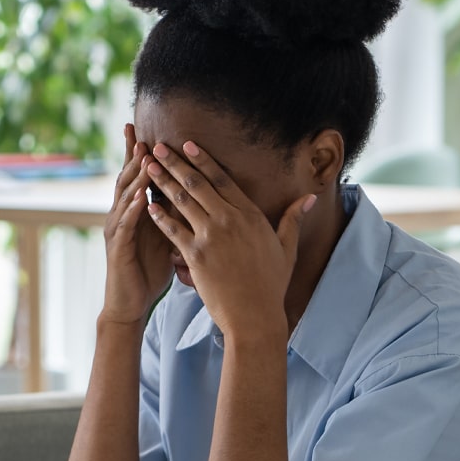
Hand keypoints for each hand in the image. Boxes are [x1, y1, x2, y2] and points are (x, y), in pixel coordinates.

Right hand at [99, 124, 174, 324]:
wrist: (131, 303)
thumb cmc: (149, 270)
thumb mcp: (166, 236)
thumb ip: (173, 214)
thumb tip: (193, 195)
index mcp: (136, 211)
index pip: (138, 176)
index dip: (140, 153)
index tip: (147, 130)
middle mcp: (122, 215)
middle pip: (127, 178)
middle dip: (133, 155)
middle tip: (140, 132)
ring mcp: (117, 231)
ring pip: (124, 197)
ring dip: (134, 177)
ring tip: (144, 157)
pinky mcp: (118, 249)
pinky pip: (125, 225)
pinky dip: (133, 210)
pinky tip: (141, 197)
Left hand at [145, 141, 314, 336]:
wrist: (255, 316)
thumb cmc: (271, 285)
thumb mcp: (287, 249)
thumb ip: (293, 219)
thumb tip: (310, 198)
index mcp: (250, 215)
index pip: (222, 179)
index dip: (203, 159)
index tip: (188, 144)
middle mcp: (229, 220)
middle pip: (197, 184)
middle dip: (176, 163)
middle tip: (159, 146)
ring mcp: (211, 237)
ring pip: (182, 201)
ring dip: (163, 181)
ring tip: (148, 166)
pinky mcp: (195, 255)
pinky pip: (173, 230)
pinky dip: (160, 216)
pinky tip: (148, 204)